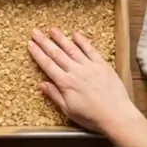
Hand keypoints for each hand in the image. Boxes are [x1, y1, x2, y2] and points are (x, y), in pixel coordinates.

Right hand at [27, 27, 141, 134]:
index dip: (37, 53)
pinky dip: (82, 42)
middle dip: (44, 42)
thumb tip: (42, 84)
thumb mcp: (69, 110)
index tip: (30, 44)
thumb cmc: (92, 117)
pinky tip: (75, 35)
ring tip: (52, 29)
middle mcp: (76, 71)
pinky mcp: (102, 65)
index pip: (47, 65)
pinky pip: (90, 50)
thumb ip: (55, 95)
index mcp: (65, 83)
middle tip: (35, 31)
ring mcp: (89, 66)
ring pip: (72, 49)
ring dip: (61, 38)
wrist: (116, 115)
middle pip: (57, 54)